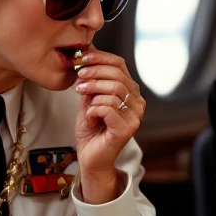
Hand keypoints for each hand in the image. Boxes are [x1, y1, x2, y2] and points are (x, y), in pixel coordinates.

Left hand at [72, 47, 145, 202]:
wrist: (91, 158)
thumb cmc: (91, 130)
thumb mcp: (89, 99)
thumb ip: (92, 81)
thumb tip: (86, 57)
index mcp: (130, 92)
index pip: (119, 64)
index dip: (100, 57)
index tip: (81, 59)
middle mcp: (138, 103)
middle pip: (117, 75)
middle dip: (93, 74)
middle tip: (78, 82)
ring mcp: (135, 116)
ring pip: (113, 90)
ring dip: (92, 93)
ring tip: (84, 102)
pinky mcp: (126, 129)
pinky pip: (108, 108)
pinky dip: (94, 110)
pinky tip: (91, 119)